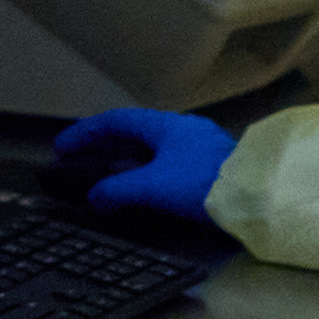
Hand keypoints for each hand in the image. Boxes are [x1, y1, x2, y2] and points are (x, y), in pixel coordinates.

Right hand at [52, 106, 237, 227]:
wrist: (255, 197)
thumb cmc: (208, 184)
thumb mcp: (152, 187)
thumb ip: (119, 191)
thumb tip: (96, 196)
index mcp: (166, 126)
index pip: (116, 122)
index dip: (85, 133)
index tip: (64, 145)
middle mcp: (184, 130)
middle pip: (135, 132)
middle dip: (105, 144)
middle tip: (81, 157)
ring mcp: (200, 148)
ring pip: (154, 148)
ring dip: (127, 159)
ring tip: (109, 174)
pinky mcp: (212, 167)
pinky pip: (170, 163)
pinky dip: (148, 171)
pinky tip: (147, 188)